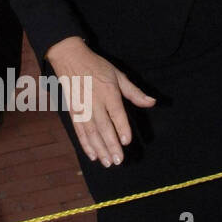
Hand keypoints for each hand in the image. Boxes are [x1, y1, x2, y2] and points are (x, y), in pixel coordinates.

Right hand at [46, 36, 154, 166]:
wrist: (69, 58)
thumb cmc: (97, 66)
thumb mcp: (118, 75)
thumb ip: (134, 92)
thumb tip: (152, 102)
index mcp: (108, 91)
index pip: (116, 112)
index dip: (121, 127)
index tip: (126, 141)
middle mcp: (94, 102)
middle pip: (103, 127)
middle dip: (110, 145)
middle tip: (118, 160)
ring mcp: (82, 108)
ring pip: (91, 132)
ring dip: (99, 149)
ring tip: (107, 162)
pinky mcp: (73, 112)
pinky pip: (79, 131)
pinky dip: (85, 144)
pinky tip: (93, 155)